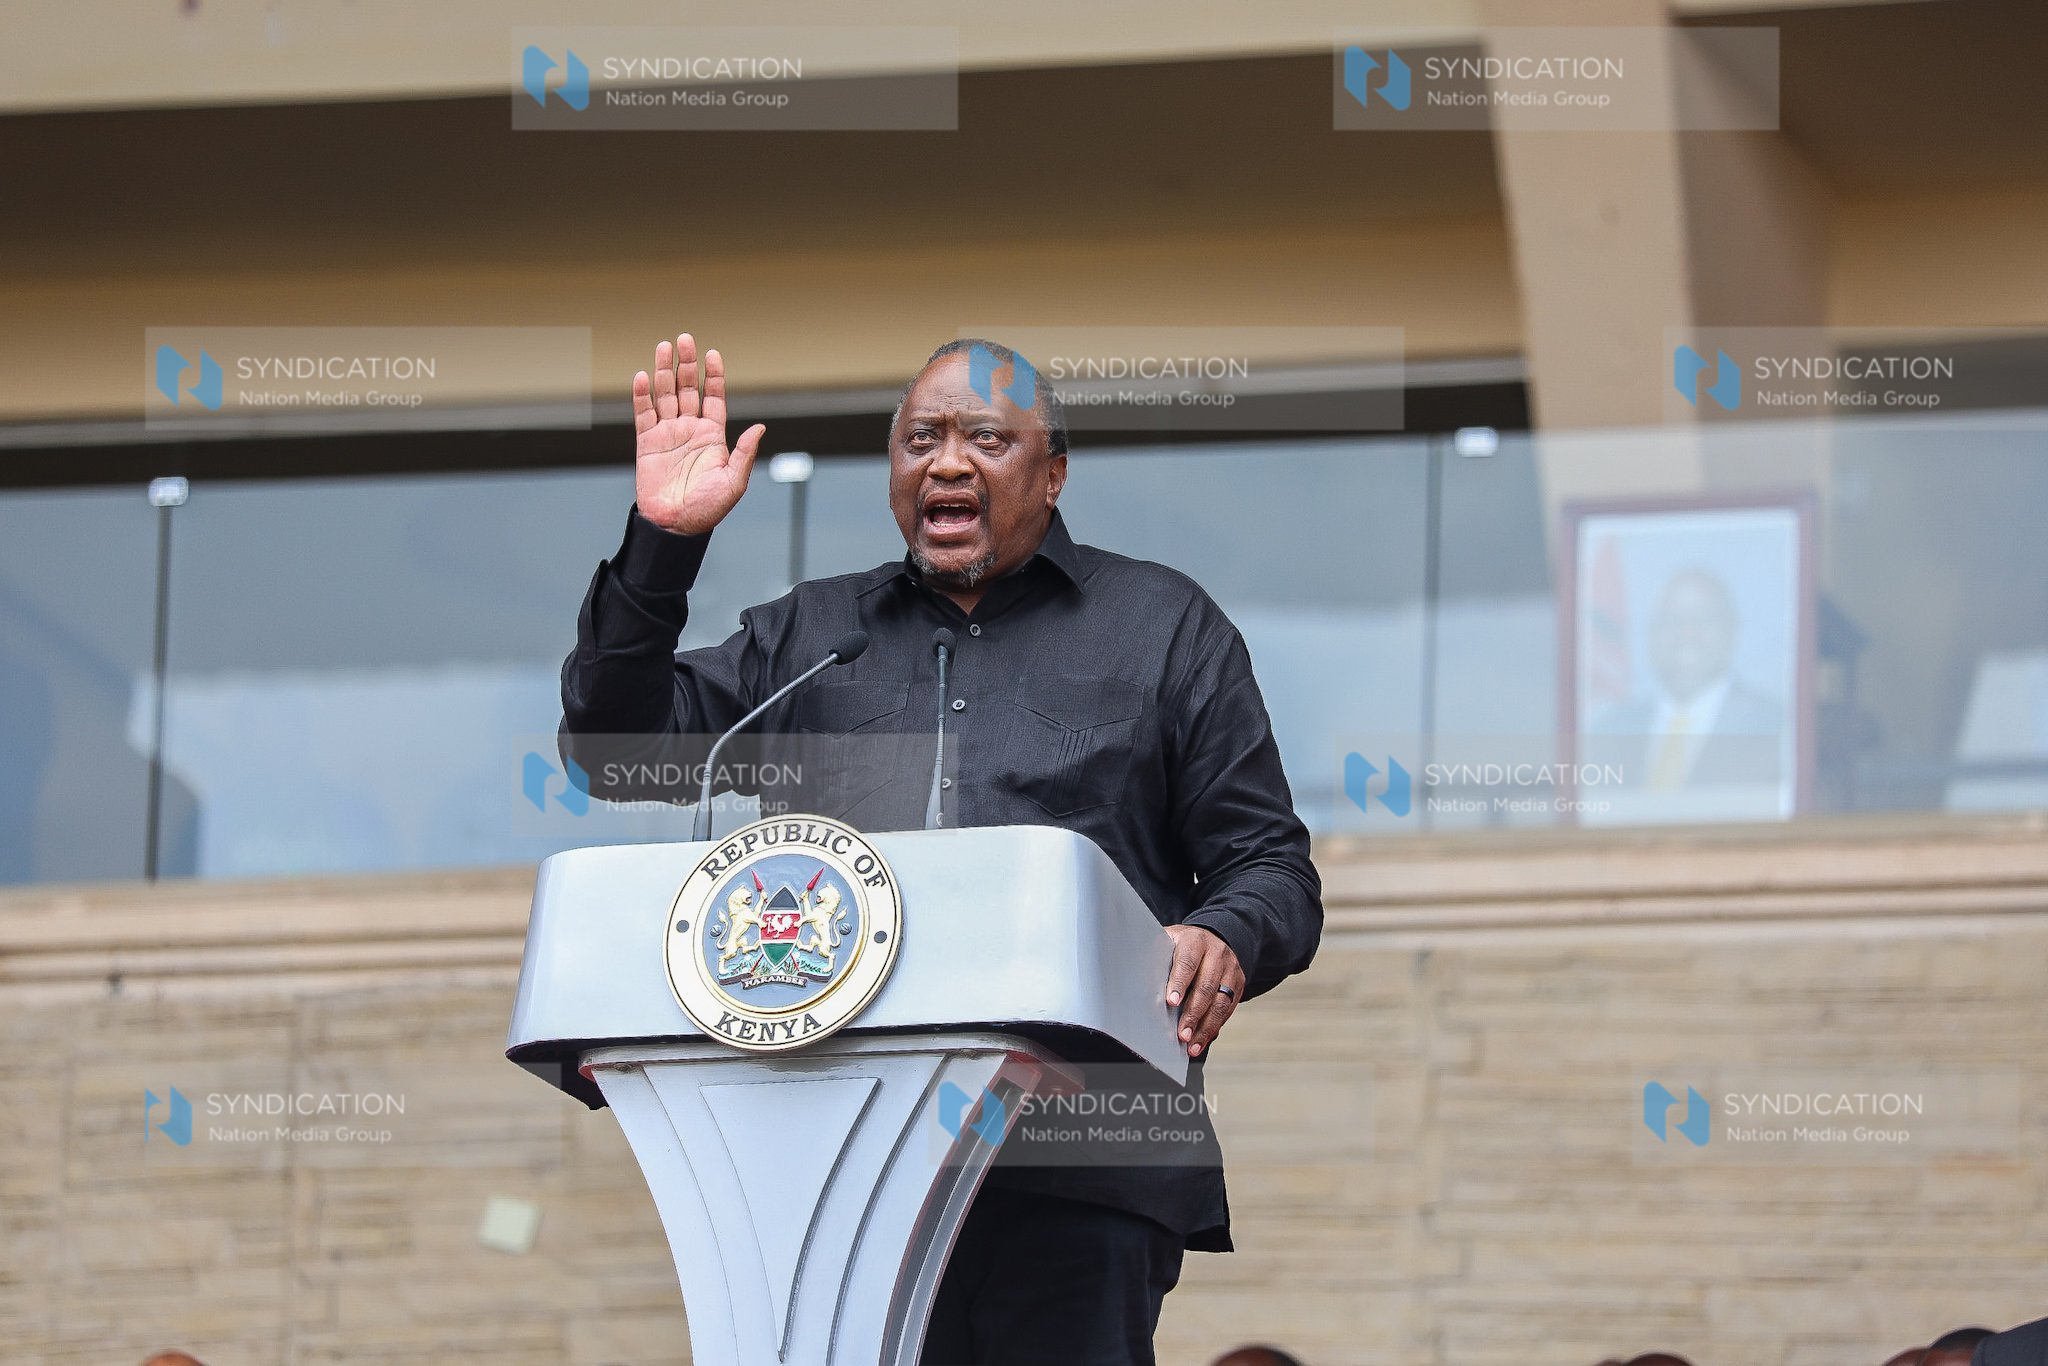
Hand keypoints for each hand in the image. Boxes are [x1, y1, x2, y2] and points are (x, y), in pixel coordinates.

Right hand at [632, 333, 766, 535]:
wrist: (676, 526)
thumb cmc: (708, 509)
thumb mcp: (734, 482)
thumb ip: (744, 453)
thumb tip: (761, 427)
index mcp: (713, 436)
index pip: (714, 398)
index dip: (714, 375)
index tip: (713, 354)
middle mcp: (690, 430)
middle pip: (688, 389)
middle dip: (686, 364)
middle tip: (684, 339)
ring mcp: (668, 434)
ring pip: (665, 395)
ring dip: (663, 371)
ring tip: (663, 348)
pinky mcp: (647, 444)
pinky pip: (643, 414)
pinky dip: (642, 395)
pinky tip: (642, 376)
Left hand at [1163, 924, 1245, 1058]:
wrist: (1213, 938)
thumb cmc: (1182, 946)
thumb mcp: (1168, 942)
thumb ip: (1157, 958)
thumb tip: (1137, 983)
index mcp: (1195, 941)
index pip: (1187, 962)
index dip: (1179, 983)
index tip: (1171, 1002)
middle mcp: (1217, 953)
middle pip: (1206, 986)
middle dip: (1193, 1013)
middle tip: (1182, 1034)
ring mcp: (1231, 969)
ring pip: (1220, 1002)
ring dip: (1205, 1027)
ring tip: (1192, 1045)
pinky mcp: (1238, 984)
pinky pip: (1228, 1010)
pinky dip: (1214, 1028)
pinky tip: (1201, 1041)